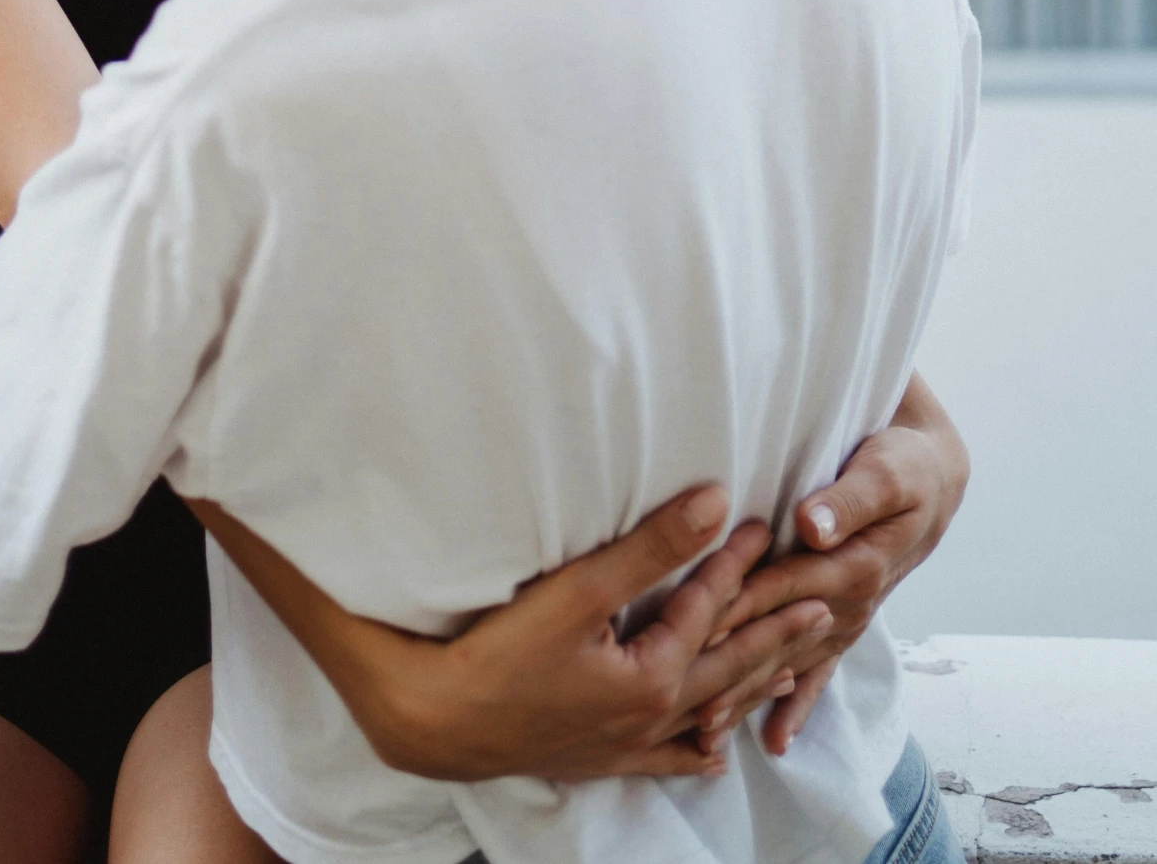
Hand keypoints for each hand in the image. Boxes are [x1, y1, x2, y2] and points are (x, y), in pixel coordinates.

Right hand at [196, 486, 832, 782]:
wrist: (438, 722)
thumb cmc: (499, 653)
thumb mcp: (578, 592)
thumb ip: (650, 548)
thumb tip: (716, 501)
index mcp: (654, 676)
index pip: (710, 608)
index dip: (738, 561)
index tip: (765, 523)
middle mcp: (651, 717)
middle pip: (728, 667)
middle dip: (776, 631)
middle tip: (823, 603)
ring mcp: (625, 744)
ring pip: (707, 714)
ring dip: (750, 685)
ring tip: (790, 669)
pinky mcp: (597, 759)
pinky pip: (665, 760)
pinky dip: (695, 751)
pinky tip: (710, 753)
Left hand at [698, 373, 968, 756]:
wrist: (932, 479)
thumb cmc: (904, 467)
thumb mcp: (886, 474)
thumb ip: (848, 501)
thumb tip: (811, 525)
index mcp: (854, 567)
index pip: (783, 589)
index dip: (740, 608)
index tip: (696, 632)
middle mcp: (848, 603)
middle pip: (780, 638)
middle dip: (736, 673)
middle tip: (691, 710)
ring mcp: (845, 617)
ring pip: (791, 662)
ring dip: (752, 697)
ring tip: (711, 734)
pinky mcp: (843, 619)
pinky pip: (819, 669)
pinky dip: (797, 705)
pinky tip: (776, 742)